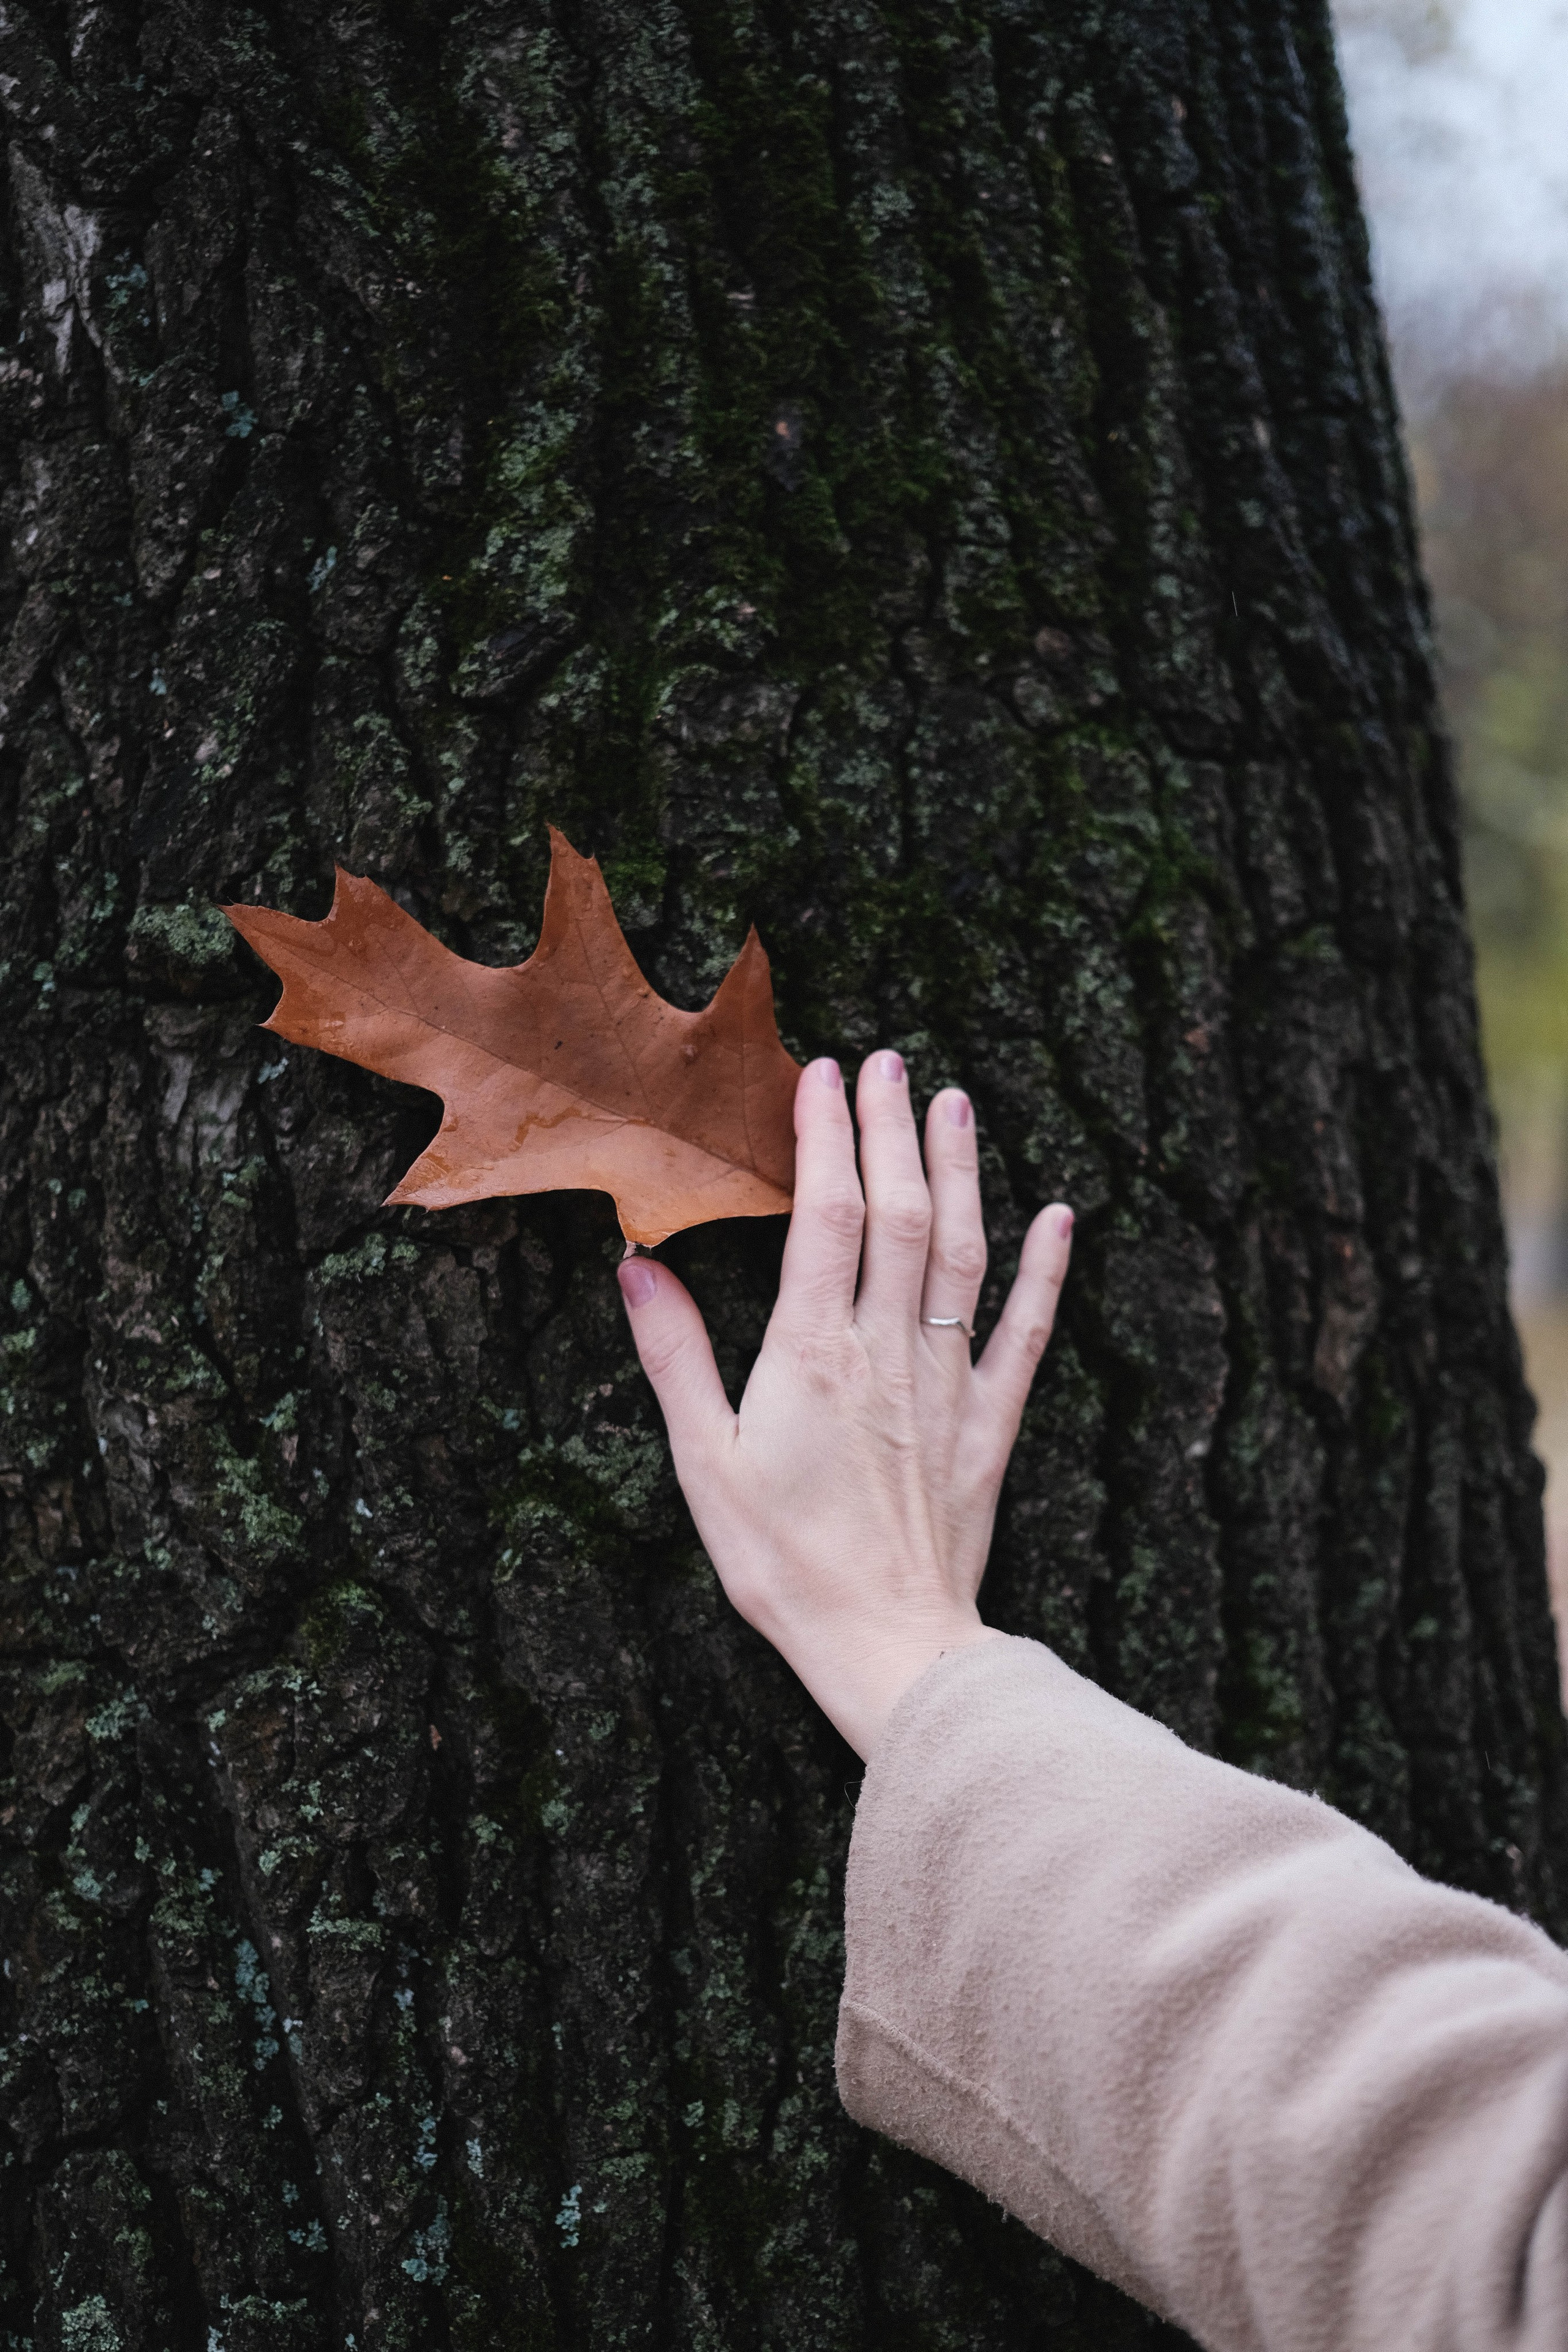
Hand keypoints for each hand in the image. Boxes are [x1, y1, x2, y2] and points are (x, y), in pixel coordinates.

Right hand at [617, 1051, 1073, 1758]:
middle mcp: (889, 1351)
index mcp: (813, 1355)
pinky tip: (1059, 1216)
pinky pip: (1026, 1332)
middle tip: (888, 1060)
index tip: (822, 1074)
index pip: (826, 1215)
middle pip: (899, 1214)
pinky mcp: (991, 1424)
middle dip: (892, 1128)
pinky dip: (1046, 1270)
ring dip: (963, 1172)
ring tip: (957, 1103)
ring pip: (963, 1252)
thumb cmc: (784, 1564)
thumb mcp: (704, 1465)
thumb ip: (676, 1359)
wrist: (887, 1646)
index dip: (827, 1137)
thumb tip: (639, 1267)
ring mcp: (948, 1383)